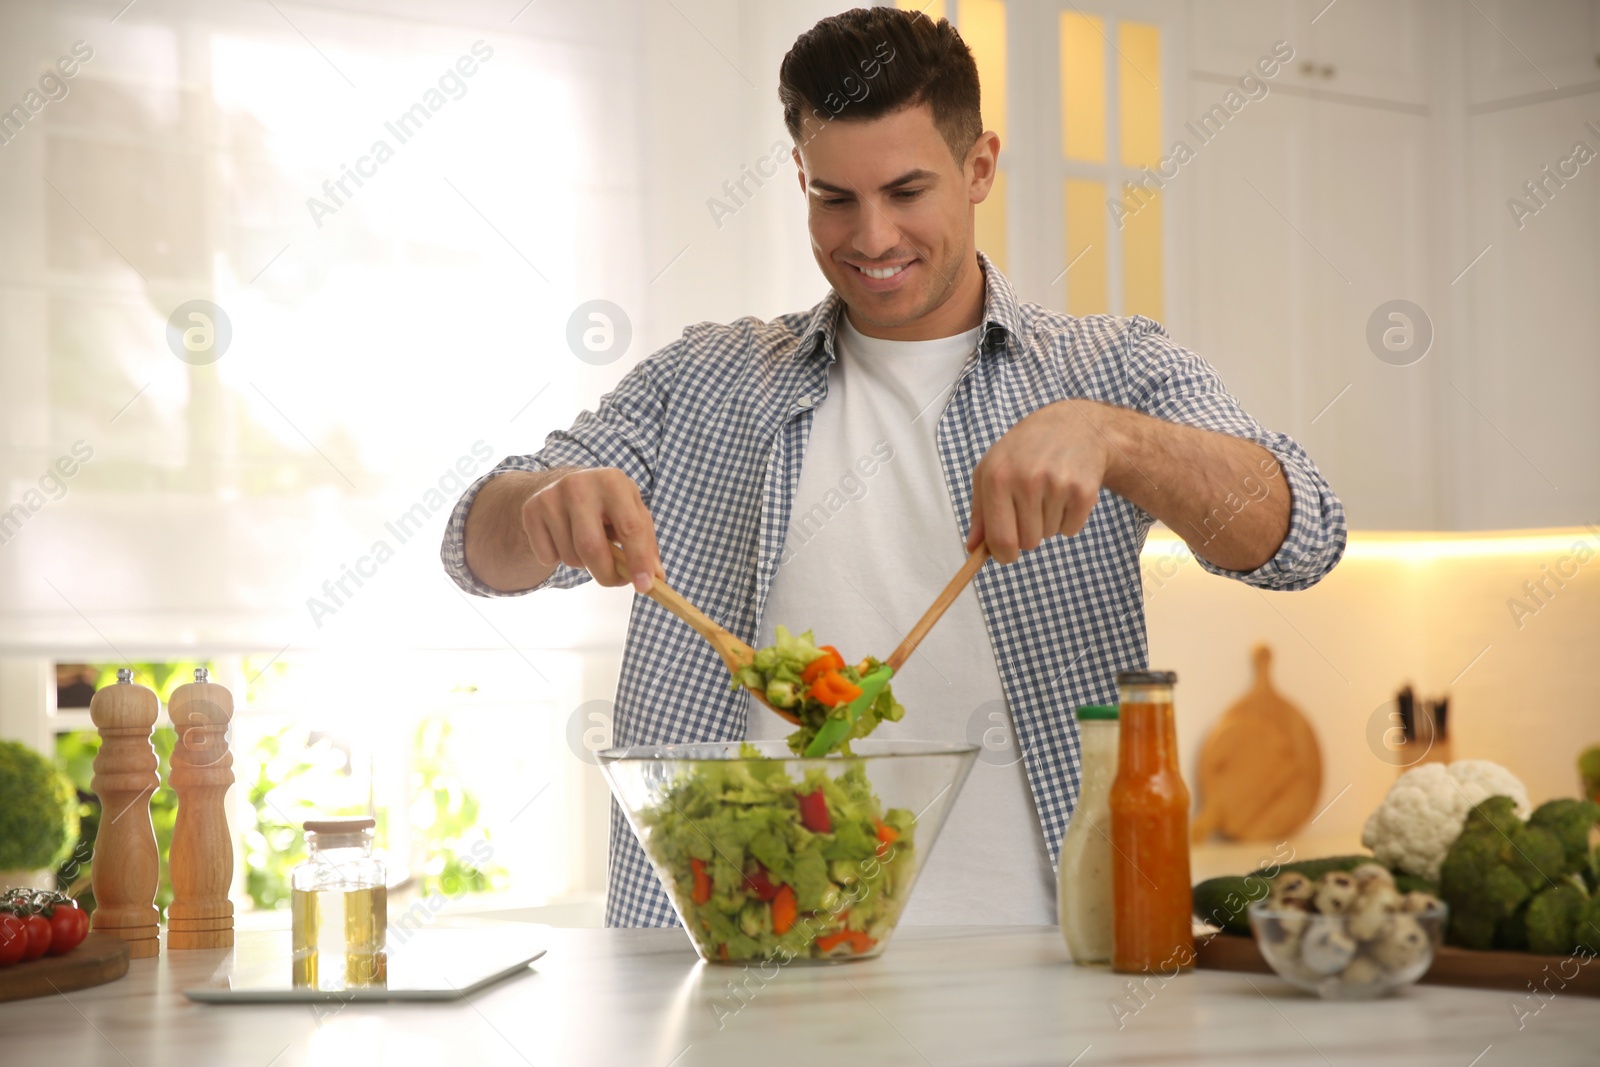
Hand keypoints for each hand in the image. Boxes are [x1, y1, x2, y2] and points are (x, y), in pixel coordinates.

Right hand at [522, 468, 664, 590]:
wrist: (564, 484)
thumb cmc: (608, 505)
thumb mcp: (633, 513)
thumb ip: (646, 545)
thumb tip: (655, 578)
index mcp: (613, 482)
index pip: (630, 527)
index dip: (639, 561)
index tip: (645, 587)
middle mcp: (579, 484)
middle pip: (592, 547)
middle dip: (607, 574)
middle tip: (616, 581)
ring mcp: (551, 496)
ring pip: (571, 557)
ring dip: (584, 565)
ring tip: (588, 545)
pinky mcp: (531, 510)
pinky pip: (548, 557)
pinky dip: (560, 558)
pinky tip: (565, 539)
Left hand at [966, 400, 1114, 563]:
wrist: (1073, 425)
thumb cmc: (1024, 451)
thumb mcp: (991, 470)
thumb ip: (980, 512)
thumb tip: (973, 549)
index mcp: (998, 476)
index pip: (1000, 539)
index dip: (1003, 554)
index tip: (1006, 554)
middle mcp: (1027, 479)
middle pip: (1028, 543)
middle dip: (1028, 533)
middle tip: (1031, 505)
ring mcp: (1057, 484)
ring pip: (1049, 535)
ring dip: (1048, 522)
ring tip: (1048, 490)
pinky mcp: (1084, 491)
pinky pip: (1071, 530)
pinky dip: (1068, 519)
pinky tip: (1065, 492)